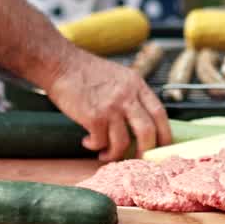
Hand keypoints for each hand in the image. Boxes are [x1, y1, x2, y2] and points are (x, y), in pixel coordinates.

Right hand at [45, 50, 171, 160]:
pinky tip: (87, 141)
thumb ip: (131, 94)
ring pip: (122, 142)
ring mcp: (111, 107)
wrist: (60, 63)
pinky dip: (94, 146)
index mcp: (136, 84)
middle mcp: (127, 96)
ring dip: (114, 154)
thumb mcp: (118, 75)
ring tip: (104, 154)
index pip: (160, 113)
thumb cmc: (85, 71)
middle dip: (145, 152)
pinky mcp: (94, 116)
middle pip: (147, 132)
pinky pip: (100, 142)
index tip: (161, 147)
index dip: (164, 134)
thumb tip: (138, 121)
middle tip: (138, 160)